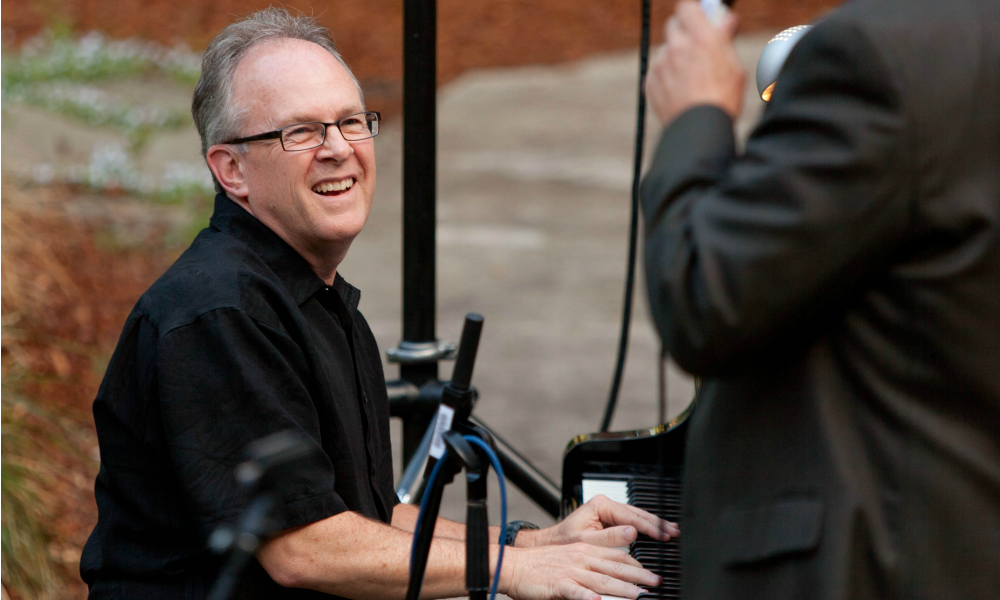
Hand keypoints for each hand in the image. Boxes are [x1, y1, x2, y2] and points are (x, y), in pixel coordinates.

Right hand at [501, 543, 660, 599]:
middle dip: (638, 575)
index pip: (617, 554)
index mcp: (585, 550)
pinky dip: (587, 597)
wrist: (515, 564)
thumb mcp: (571, 555)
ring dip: (621, 588)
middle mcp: (581, 558)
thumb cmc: (542, 563)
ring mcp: (571, 571)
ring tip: (638, 595)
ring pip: (601, 580)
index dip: (636, 564)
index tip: (651, 572)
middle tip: (656, 583)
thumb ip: (592, 561)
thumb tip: (614, 571)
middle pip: (615, 566)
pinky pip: (575, 592)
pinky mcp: (558, 585)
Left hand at [519, 494, 678, 548]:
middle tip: (674, 532)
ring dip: (653, 524)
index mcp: (600, 505)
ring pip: (636, 515)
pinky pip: (632, 520)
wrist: (552, 544)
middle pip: (637, 513)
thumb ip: (610, 537)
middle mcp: (605, 505)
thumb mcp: (587, 541)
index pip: (631, 515)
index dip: (649, 526)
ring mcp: (608, 510)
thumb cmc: (564, 542)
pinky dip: (645, 527)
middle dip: (656, 523)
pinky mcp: (610, 518)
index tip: (663, 534)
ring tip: (670, 531)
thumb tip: (632, 532)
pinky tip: (656, 530)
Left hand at [645, 0, 745, 125]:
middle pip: (673, 26)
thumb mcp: (733, 67)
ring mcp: (660, 65)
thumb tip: (726, 19)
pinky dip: (666, 75)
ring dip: (675, 57)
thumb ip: (725, 39)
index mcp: (700, 38)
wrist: (697, 130)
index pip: (687, 7)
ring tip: (690, 78)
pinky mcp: (649, 82)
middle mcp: (677, 47)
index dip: (692, 9)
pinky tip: (680, 90)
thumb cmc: (722, 100)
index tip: (698, 14)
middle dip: (683, 31)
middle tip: (695, 44)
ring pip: (665, 50)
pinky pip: (657, 70)